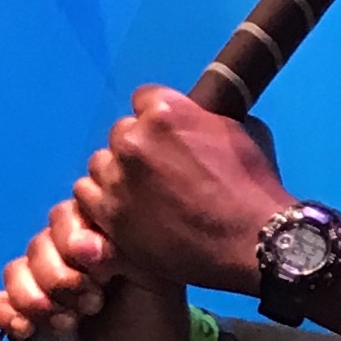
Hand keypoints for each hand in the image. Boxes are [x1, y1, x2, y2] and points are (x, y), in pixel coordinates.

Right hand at [0, 199, 191, 340]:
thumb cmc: (154, 310)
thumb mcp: (153, 274)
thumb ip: (123, 250)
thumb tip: (83, 246)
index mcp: (92, 234)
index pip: (63, 217)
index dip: (76, 243)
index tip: (105, 272)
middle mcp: (61, 253)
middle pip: (37, 247)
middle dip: (63, 279)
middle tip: (94, 304)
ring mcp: (40, 284)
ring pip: (15, 273)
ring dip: (39, 300)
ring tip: (70, 323)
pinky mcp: (24, 315)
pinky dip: (7, 315)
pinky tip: (29, 329)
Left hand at [74, 85, 289, 292]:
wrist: (253, 241)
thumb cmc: (253, 188)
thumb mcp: (235, 134)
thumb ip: (198, 120)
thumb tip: (187, 120)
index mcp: (166, 113)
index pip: (143, 100)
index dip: (158, 121)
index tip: (170, 139)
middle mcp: (134, 139)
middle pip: (121, 134)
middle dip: (139, 150)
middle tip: (163, 175)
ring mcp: (119, 178)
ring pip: (101, 164)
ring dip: (119, 176)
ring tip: (145, 198)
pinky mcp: (110, 213)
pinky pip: (87, 195)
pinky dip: (104, 202)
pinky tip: (129, 212)